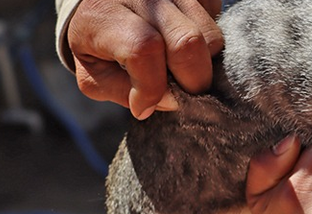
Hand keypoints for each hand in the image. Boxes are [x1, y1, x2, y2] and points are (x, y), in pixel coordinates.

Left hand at [67, 0, 223, 119]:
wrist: (101, 3)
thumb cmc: (97, 43)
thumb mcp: (94, 74)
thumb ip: (124, 91)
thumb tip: (171, 100)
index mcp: (105, 14)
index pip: (143, 50)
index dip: (151, 88)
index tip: (143, 106)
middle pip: (186, 42)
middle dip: (192, 82)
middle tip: (181, 93)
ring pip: (210, 36)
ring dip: (203, 64)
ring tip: (180, 67)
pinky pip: (217, 23)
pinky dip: (208, 44)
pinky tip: (184, 43)